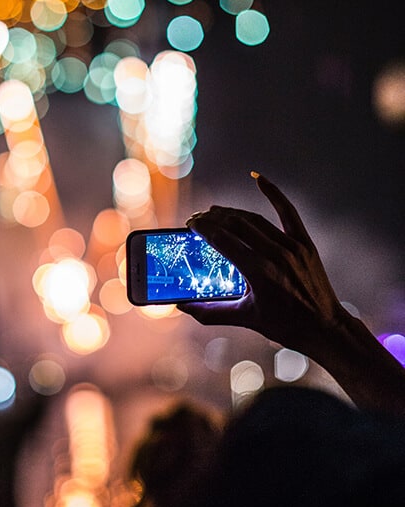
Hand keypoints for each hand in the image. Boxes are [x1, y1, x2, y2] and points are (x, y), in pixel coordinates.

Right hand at [177, 173, 346, 357]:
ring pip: (255, 220)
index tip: (191, 225)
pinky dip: (274, 194)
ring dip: (232, 213)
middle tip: (198, 219)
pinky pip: (288, 212)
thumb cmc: (285, 326)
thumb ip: (210, 311)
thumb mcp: (245, 319)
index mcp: (259, 273)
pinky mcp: (304, 243)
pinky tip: (259, 179)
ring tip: (215, 212)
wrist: (325, 328)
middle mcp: (275, 255)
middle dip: (213, 219)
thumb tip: (182, 306)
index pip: (223, 240)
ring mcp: (292, 247)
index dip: (203, 229)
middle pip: (236, 225)